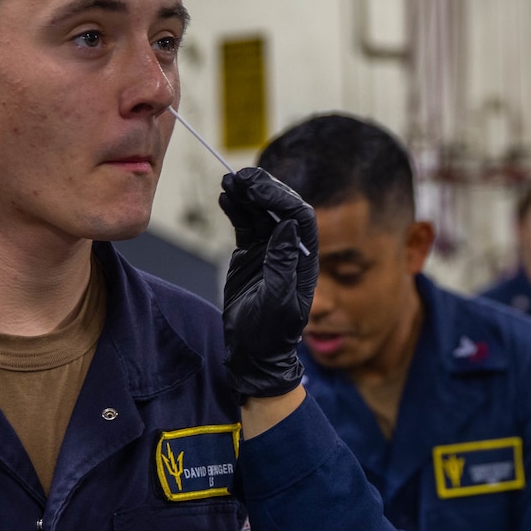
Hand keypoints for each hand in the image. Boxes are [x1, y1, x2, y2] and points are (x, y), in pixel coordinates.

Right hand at [219, 167, 318, 398]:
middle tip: (240, 176)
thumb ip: (283, 263)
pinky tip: (226, 197)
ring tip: (229, 181)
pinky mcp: (251, 255)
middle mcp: (290, 250)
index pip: (299, 217)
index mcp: (305, 260)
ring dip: (247, 195)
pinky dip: (236, 209)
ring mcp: (270, 251)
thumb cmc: (271, 335)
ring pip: (261, 213)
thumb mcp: (278, 302)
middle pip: (281, 208)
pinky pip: (246, 225)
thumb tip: (289, 225)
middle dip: (263, 189)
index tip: (257, 187)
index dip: (280, 198)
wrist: (253, 354)